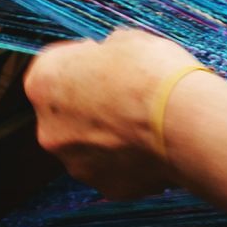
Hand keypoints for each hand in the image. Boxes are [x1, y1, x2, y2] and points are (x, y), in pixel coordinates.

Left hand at [23, 30, 204, 198]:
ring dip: (107, 134)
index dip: (80, 61)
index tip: (102, 59)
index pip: (53, 68)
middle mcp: (49, 129)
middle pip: (66, 112)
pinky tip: (152, 143)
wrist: (182, 120)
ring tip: (142, 121)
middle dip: (90, 103)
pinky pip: (114, 168)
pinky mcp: (106, 186)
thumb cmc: (150, 74)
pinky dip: (128, 158)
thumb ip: (108, 51)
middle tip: (124, 93)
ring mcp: (76, 163)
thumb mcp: (126, 40)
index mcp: (44, 83)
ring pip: (88, 144)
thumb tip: (114, 56)